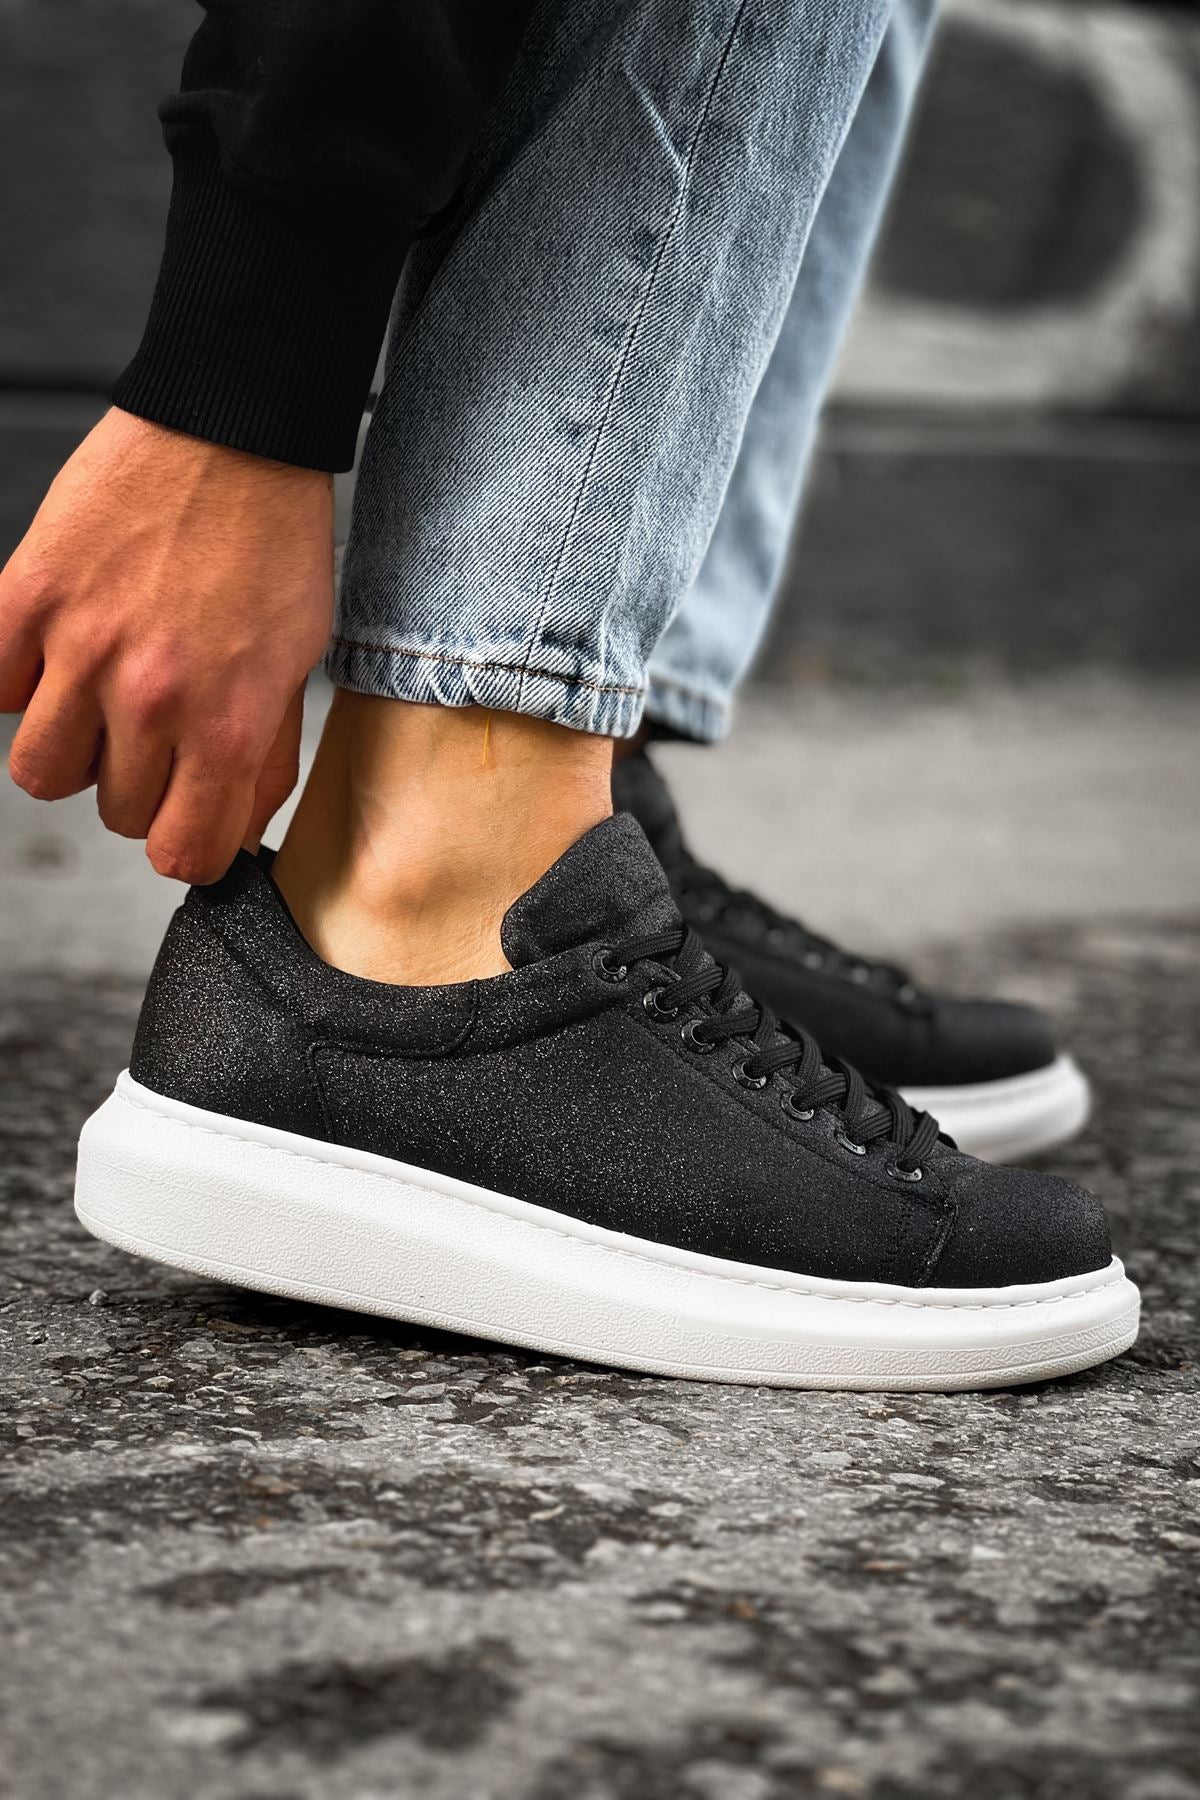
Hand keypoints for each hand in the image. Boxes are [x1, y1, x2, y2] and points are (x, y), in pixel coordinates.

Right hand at [0, 408, 333, 882]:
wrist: (232, 433)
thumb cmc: (275, 547)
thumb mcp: (297, 665)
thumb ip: (265, 761)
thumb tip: (234, 837)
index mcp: (228, 722)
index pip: (181, 854)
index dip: (183, 847)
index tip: (183, 821)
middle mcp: (152, 698)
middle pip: (112, 813)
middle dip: (135, 786)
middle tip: (155, 732)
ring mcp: (83, 647)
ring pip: (41, 770)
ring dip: (72, 749)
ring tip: (101, 701)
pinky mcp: (29, 597)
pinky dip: (21, 683)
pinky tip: (62, 653)